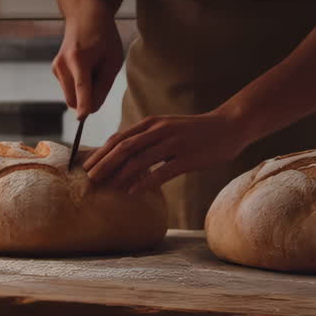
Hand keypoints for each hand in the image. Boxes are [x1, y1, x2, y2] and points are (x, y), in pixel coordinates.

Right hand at [52, 4, 123, 119]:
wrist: (85, 17)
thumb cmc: (103, 37)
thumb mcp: (112, 61)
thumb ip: (103, 86)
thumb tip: (91, 110)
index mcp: (79, 59)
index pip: (81, 88)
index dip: (84, 106)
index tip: (82, 119)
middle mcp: (62, 64)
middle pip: (73, 100)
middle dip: (88, 100)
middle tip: (101, 79)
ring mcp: (56, 68)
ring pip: (70, 97)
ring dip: (83, 93)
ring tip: (93, 69)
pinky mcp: (55, 70)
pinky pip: (69, 89)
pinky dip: (78, 86)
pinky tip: (84, 67)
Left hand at [83, 112, 251, 193]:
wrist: (228, 126)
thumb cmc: (194, 131)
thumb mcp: (166, 128)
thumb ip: (146, 138)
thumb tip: (122, 155)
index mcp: (152, 123)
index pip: (119, 138)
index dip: (101, 153)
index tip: (87, 166)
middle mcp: (159, 130)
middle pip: (124, 148)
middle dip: (104, 164)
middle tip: (90, 179)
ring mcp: (174, 143)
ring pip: (140, 160)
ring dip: (120, 174)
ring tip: (107, 187)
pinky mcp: (187, 158)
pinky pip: (162, 171)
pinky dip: (145, 182)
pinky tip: (133, 191)